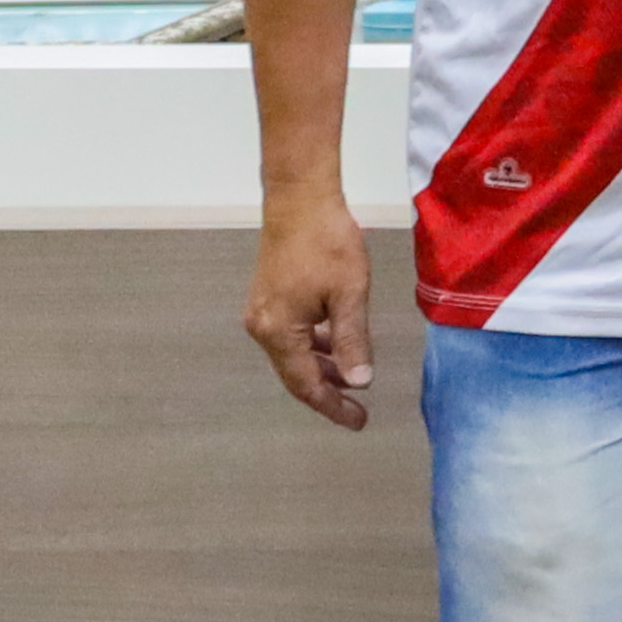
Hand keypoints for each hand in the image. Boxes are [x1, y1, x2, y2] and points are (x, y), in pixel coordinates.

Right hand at [246, 194, 377, 426]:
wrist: (300, 199)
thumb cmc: (328, 243)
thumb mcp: (349, 295)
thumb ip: (352, 341)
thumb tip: (360, 381)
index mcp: (278, 331)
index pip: (305, 384)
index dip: (332, 406)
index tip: (358, 422)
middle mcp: (262, 326)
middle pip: (295, 372)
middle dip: (328, 392)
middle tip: (359, 409)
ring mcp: (262, 311)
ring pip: (294, 353)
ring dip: (323, 367)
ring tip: (354, 379)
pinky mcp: (269, 297)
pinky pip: (292, 334)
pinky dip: (315, 345)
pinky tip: (337, 345)